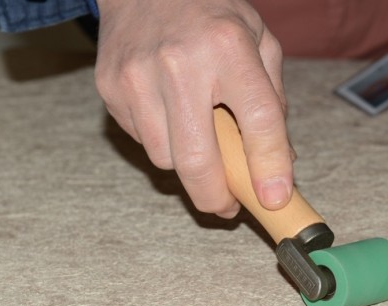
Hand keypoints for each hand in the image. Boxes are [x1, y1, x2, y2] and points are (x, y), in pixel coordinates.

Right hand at [94, 0, 293, 216]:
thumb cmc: (212, 14)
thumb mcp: (258, 41)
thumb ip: (272, 99)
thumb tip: (278, 162)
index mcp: (228, 48)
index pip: (258, 120)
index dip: (268, 167)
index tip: (275, 199)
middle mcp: (179, 65)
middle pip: (198, 160)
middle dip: (216, 197)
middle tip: (229, 205)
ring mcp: (136, 78)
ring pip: (166, 159)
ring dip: (189, 165)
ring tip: (202, 140)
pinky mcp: (110, 88)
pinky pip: (141, 140)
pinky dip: (163, 141)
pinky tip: (171, 113)